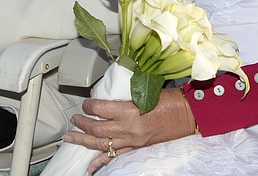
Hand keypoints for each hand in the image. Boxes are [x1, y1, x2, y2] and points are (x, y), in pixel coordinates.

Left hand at [64, 88, 195, 172]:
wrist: (187, 115)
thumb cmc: (170, 100)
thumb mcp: (145, 91)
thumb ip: (125, 95)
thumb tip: (108, 94)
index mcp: (129, 110)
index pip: (99, 109)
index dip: (88, 106)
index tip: (85, 103)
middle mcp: (128, 128)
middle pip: (96, 129)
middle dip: (82, 124)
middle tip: (74, 120)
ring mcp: (132, 140)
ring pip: (101, 144)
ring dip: (84, 141)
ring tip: (71, 137)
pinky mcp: (137, 147)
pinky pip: (115, 156)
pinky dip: (100, 162)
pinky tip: (90, 166)